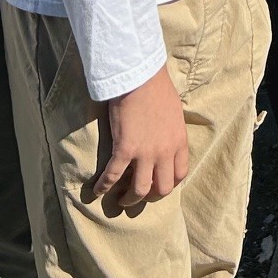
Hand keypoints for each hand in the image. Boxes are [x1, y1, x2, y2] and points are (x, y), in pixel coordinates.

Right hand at [91, 67, 188, 210]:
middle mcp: (165, 152)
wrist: (140, 76)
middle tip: (140, 195)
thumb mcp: (174, 113)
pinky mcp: (124, 149)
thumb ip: (172, 131)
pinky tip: (97, 191)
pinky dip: (104, 187)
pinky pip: (113, 176)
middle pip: (163, 188)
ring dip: (130, 200)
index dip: (169, 184)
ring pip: (140, 190)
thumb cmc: (157, 88)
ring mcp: (145, 153)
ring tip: (121, 201)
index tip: (159, 185)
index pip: (180, 174)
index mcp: (179, 142)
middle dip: (151, 196)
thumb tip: (165, 140)